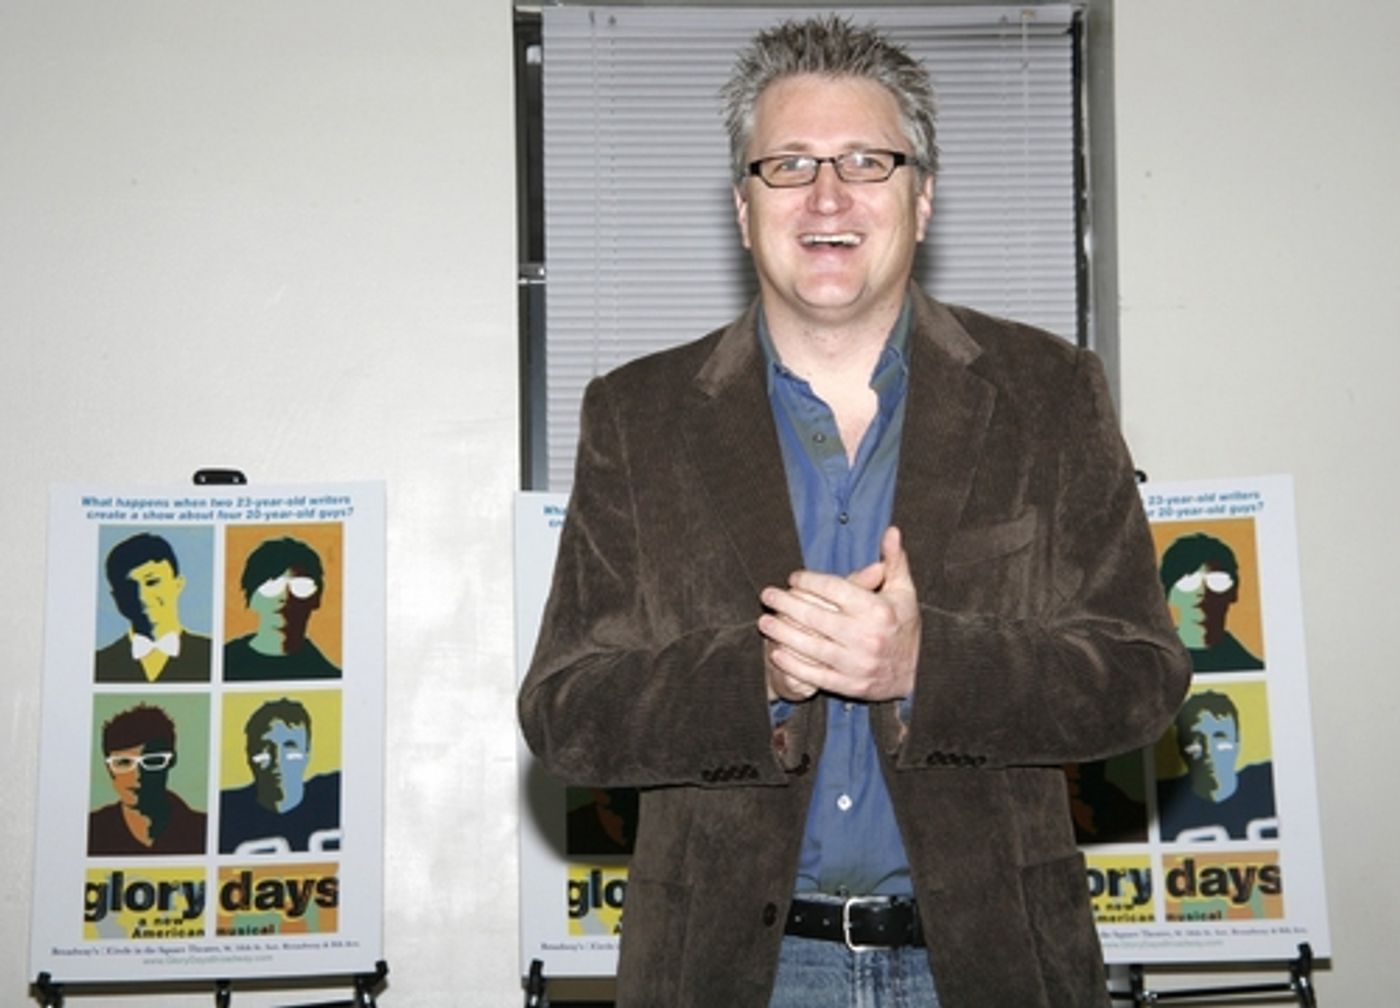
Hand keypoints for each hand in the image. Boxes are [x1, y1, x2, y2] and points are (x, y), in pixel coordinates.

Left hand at [757, 526, 919, 702]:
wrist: (921, 672)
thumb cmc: (904, 624)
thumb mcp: (904, 591)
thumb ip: (894, 560)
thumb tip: (891, 529)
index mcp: (878, 610)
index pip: (835, 590)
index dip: (809, 582)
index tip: (794, 578)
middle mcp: (867, 637)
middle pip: (816, 617)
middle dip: (787, 604)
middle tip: (767, 595)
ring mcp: (858, 664)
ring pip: (812, 647)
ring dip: (783, 634)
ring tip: (764, 622)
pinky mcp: (852, 686)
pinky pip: (816, 675)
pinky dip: (794, 665)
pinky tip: (777, 653)